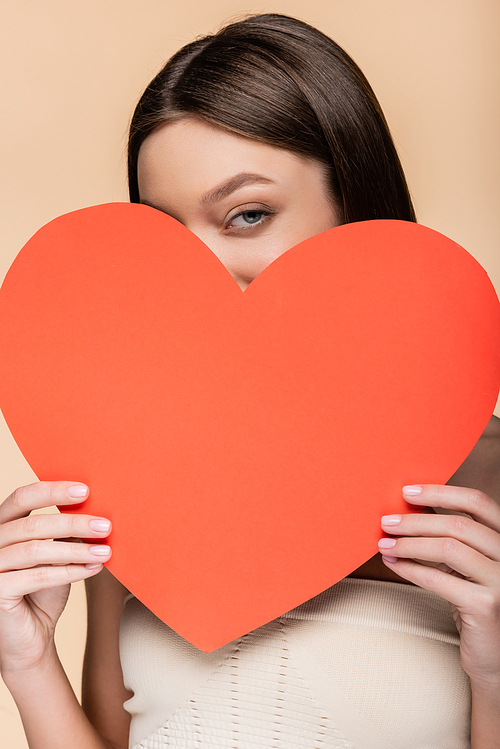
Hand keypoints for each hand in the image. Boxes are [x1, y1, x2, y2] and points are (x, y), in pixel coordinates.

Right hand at [0, 481, 111, 676]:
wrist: (32, 637)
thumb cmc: (44, 591)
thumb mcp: (57, 554)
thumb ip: (64, 532)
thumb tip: (93, 509)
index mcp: (3, 526)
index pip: (22, 497)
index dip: (53, 491)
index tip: (85, 490)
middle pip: (32, 525)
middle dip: (73, 523)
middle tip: (105, 525)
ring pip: (36, 550)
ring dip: (76, 550)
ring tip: (105, 551)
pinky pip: (37, 576)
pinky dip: (69, 571)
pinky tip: (92, 568)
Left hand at [378, 485, 499, 688]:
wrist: (495, 657)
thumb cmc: (476, 603)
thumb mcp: (469, 565)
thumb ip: (453, 539)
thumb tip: (411, 509)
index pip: (478, 502)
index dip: (440, 492)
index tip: (407, 492)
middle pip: (458, 524)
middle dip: (416, 521)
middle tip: (386, 521)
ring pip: (448, 548)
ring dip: (410, 543)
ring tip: (385, 544)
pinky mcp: (487, 606)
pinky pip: (439, 579)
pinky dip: (411, 568)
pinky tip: (394, 564)